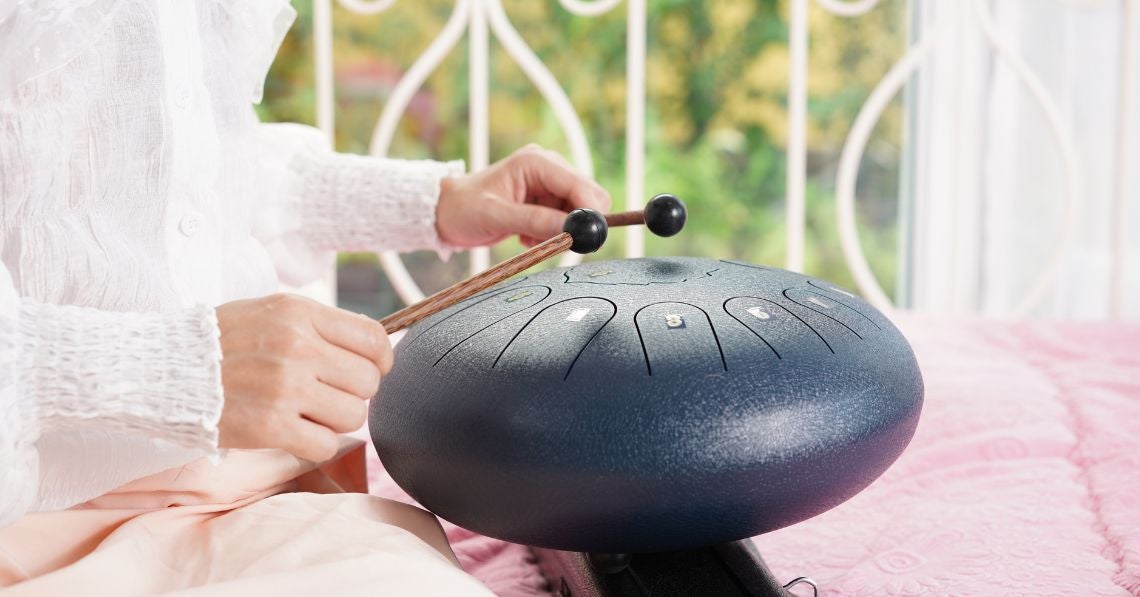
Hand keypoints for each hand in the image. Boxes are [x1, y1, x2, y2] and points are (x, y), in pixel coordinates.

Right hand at [215, 294, 391, 461]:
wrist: (161, 370)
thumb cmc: (220, 342)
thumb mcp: (271, 312)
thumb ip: (320, 325)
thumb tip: (375, 346)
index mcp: (299, 313)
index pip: (373, 338)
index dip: (381, 359)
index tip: (372, 369)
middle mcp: (297, 347)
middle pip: (368, 381)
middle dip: (354, 392)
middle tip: (326, 394)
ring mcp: (285, 387)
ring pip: (353, 415)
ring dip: (335, 420)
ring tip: (306, 412)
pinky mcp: (270, 426)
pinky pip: (325, 444)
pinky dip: (315, 444)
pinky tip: (293, 432)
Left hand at [435, 144, 611, 247]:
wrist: (446, 212)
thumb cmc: (465, 209)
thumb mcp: (497, 216)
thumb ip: (535, 221)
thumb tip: (572, 230)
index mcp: (537, 161)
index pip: (580, 185)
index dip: (590, 212)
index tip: (586, 239)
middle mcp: (548, 167)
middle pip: (588, 197)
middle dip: (576, 223)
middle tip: (554, 241)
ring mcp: (548, 183)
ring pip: (578, 212)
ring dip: (560, 230)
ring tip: (528, 237)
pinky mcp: (546, 199)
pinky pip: (566, 220)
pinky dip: (552, 232)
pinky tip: (526, 235)